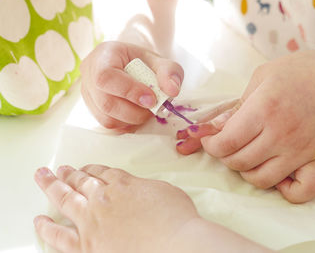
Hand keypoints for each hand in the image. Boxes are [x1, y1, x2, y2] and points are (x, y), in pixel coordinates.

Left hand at [33, 165, 198, 252]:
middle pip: (81, 181)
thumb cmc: (177, 219)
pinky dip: (47, 227)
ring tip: (43, 178)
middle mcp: (103, 198)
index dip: (92, 169)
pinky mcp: (87, 244)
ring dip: (52, 186)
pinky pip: (59, 235)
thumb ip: (144, 187)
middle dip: (69, 173)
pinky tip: (39, 221)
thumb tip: (138, 188)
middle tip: (60, 168)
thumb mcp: (165, 191)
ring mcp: (92, 221)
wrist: (175, 243)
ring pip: (65, 199)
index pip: (102, 172)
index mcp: (123, 184)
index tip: (86, 168)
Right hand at [80, 41, 183, 131]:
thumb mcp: (159, 60)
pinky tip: (136, 114)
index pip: (106, 77)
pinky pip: (108, 125)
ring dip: (132, 120)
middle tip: (153, 107)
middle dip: (134, 111)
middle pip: (106, 102)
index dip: (129, 91)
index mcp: (103, 56)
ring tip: (145, 110)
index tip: (151, 99)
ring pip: (106, 118)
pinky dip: (126, 124)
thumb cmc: (143, 62)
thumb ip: (169, 72)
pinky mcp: (92, 109)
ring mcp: (88, 94)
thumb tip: (172, 91)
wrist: (131, 66)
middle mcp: (89, 74)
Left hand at [177, 49, 314, 202]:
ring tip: (245, 156)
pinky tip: (276, 175)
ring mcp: (299, 150)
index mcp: (264, 108)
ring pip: (261, 179)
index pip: (227, 142)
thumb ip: (237, 104)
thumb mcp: (263, 76)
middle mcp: (281, 134)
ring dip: (246, 172)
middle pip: (239, 162)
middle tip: (225, 145)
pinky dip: (285, 191)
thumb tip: (215, 128)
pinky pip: (301, 190)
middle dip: (224, 157)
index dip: (210, 145)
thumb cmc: (301, 72)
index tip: (209, 139)